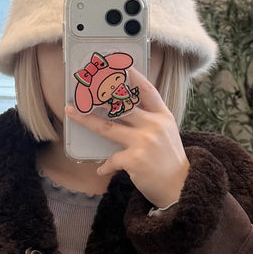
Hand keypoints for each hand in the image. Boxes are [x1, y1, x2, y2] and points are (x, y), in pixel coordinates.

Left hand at [66, 68, 189, 208]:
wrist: (181, 187)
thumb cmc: (170, 161)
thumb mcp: (167, 134)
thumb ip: (150, 121)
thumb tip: (122, 112)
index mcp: (163, 117)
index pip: (147, 91)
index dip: (133, 77)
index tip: (119, 66)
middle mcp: (154, 125)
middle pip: (121, 105)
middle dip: (99, 94)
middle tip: (83, 87)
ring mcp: (144, 141)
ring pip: (107, 126)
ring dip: (86, 119)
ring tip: (71, 112)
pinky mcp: (135, 159)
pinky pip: (111, 158)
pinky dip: (105, 166)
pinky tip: (101, 170)